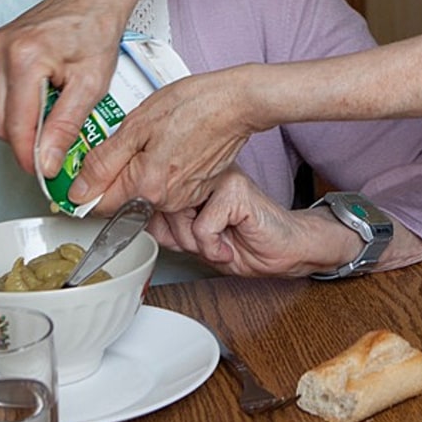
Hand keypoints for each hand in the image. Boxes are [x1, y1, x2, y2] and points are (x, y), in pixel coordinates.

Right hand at [0, 0, 128, 175]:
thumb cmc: (96, 28)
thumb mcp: (91, 83)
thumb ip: (65, 126)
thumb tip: (46, 161)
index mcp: (24, 58)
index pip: (16, 128)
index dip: (30, 157)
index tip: (46, 171)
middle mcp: (1, 50)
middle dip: (25, 141)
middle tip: (55, 146)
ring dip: (22, 122)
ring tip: (54, 114)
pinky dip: (19, 103)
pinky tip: (44, 95)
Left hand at [69, 68, 256, 212]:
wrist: (236, 101)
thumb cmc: (193, 104)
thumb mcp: (137, 124)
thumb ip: (105, 161)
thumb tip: (80, 190)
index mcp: (146, 186)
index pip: (99, 203)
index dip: (88, 185)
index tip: (86, 171)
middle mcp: (165, 201)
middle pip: (122, 197)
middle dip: (116, 173)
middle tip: (127, 140)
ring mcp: (183, 197)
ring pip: (144, 191)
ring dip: (139, 169)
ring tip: (154, 138)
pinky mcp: (196, 190)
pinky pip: (165, 185)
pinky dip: (161, 168)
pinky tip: (169, 144)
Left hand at [150, 169, 362, 277]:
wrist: (285, 247)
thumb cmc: (244, 241)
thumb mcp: (195, 239)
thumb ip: (168, 228)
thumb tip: (136, 221)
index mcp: (193, 178)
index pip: (154, 195)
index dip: (154, 222)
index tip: (163, 235)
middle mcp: (203, 173)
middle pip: (162, 207)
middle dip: (178, 237)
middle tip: (204, 243)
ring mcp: (219, 178)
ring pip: (179, 215)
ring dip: (196, 243)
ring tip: (218, 243)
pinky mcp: (234, 190)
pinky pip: (202, 227)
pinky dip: (213, 246)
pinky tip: (229, 245)